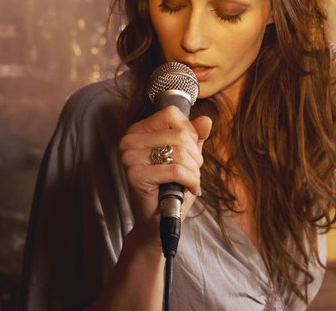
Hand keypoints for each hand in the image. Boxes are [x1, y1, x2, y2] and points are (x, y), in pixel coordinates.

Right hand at [119, 106, 211, 244]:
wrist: (159, 221)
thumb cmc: (172, 187)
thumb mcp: (186, 157)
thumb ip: (194, 137)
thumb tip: (206, 120)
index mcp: (138, 131)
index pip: (172, 114)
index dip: (190, 133)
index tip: (191, 153)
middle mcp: (129, 141)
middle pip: (180, 134)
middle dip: (195, 156)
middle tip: (192, 172)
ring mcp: (130, 157)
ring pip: (180, 152)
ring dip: (195, 170)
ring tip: (190, 182)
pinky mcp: (136, 175)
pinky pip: (177, 170)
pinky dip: (192, 181)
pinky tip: (191, 189)